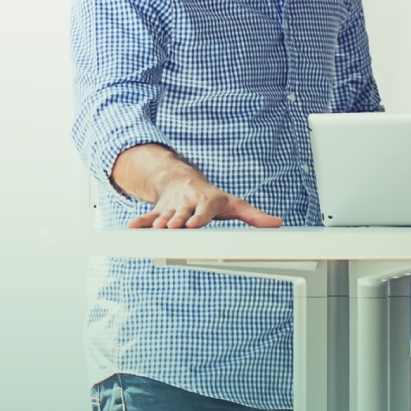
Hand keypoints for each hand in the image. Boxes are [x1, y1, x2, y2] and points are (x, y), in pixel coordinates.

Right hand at [128, 173, 282, 228]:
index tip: (193, 224)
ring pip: (165, 217)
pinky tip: (132, 228)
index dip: (198, 217)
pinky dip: (141, 223)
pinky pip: (148, 217)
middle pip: (182, 214)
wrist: (183, 181)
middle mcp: (188, 204)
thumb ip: (254, 216)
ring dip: (159, 223)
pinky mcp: (159, 212)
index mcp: (207, 202)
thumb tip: (278, 224)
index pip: (204, 211)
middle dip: (177, 221)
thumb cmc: (213, 198)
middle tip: (173, 227)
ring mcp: (172, 208)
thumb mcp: (234, 204)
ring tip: (156, 230)